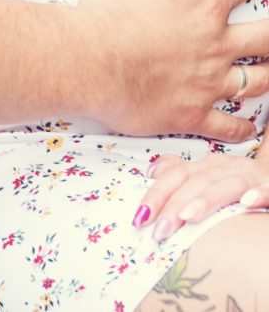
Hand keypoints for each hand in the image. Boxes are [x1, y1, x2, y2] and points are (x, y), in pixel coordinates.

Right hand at [78, 0, 268, 141]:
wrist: (89, 59)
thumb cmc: (108, 6)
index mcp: (205, 5)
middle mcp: (216, 44)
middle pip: (266, 38)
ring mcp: (207, 83)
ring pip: (256, 83)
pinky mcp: (191, 114)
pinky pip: (227, 127)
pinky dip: (242, 127)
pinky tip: (249, 127)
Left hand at [130, 150, 268, 241]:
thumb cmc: (238, 180)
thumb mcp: (208, 175)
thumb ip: (181, 174)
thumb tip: (152, 172)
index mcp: (207, 166)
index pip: (176, 176)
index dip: (157, 194)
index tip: (140, 218)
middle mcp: (226, 168)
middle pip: (196, 183)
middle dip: (176, 205)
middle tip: (160, 230)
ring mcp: (251, 177)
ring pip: (227, 185)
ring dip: (208, 199)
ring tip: (189, 216)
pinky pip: (267, 189)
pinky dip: (258, 194)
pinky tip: (247, 202)